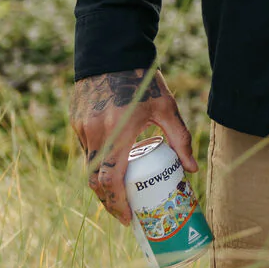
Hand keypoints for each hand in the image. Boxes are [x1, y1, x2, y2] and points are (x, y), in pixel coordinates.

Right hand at [70, 67, 197, 224]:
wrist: (113, 49)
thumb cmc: (143, 78)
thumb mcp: (166, 107)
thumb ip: (179, 138)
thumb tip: (191, 169)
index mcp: (119, 131)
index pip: (112, 180)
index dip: (118, 205)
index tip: (129, 218)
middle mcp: (96, 132)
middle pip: (95, 181)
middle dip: (108, 201)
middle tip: (124, 212)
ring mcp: (82, 127)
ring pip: (89, 165)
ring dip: (103, 180)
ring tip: (121, 189)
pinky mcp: (76, 120)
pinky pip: (86, 148)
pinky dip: (98, 159)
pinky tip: (113, 159)